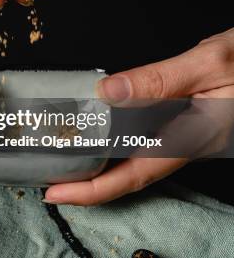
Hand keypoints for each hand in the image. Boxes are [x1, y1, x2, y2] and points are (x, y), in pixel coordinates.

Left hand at [44, 28, 233, 204]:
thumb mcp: (209, 63)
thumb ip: (160, 79)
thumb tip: (107, 93)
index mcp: (191, 138)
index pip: (133, 175)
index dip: (92, 190)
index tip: (56, 194)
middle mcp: (187, 143)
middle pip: (129, 172)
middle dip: (88, 181)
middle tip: (48, 175)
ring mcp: (189, 133)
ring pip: (137, 156)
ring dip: (100, 160)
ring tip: (66, 154)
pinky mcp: (189, 120)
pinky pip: (147, 136)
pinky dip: (118, 136)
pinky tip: (102, 126)